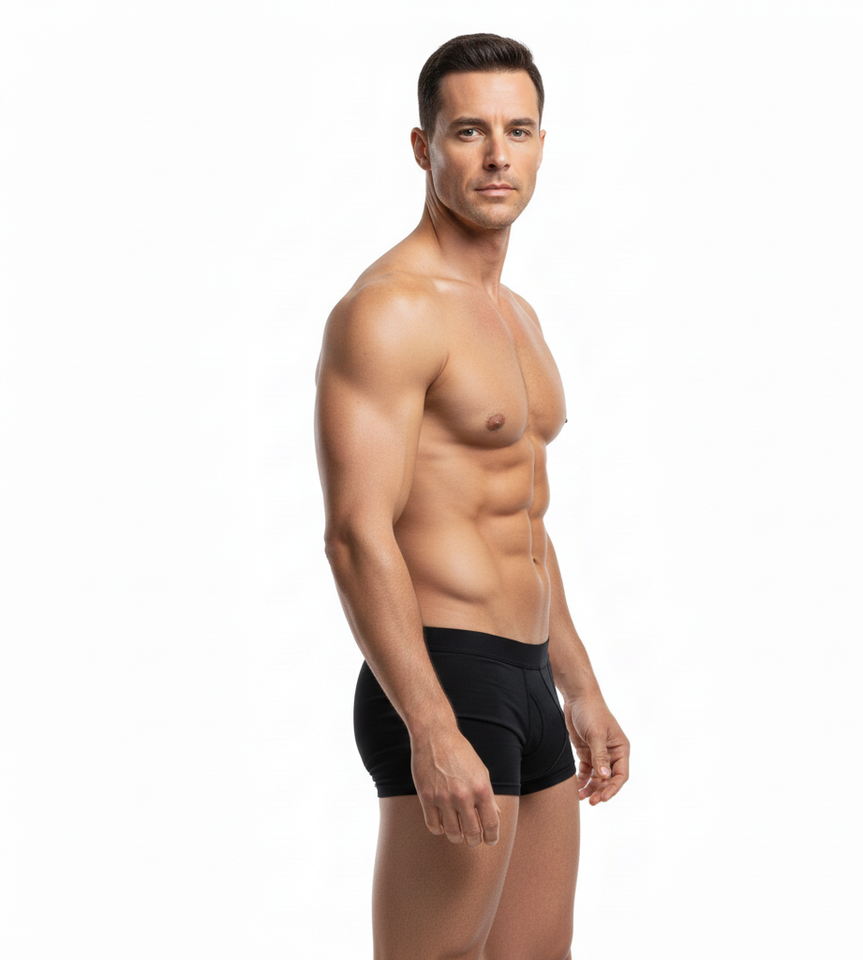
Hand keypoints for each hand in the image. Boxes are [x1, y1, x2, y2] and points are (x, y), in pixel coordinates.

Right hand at [410, 728, 500, 846]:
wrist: (435, 736)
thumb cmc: (460, 752)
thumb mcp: (481, 771)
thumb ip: (488, 795)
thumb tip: (495, 815)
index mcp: (481, 788)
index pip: (491, 824)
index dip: (492, 837)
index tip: (490, 841)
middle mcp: (464, 795)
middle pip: (472, 833)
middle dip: (475, 841)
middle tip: (473, 840)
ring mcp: (444, 798)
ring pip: (453, 834)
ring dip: (457, 837)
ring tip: (458, 833)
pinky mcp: (426, 797)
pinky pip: (434, 826)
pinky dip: (440, 830)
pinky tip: (442, 824)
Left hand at [564, 695, 629, 804]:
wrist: (577, 698)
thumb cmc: (591, 711)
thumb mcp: (596, 734)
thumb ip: (600, 756)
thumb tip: (606, 777)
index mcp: (620, 749)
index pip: (621, 775)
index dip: (613, 788)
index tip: (602, 798)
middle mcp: (612, 753)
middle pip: (608, 779)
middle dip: (600, 791)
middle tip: (590, 801)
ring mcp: (598, 753)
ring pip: (597, 777)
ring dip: (590, 787)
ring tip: (580, 797)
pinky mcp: (586, 752)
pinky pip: (586, 771)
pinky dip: (582, 779)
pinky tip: (576, 786)